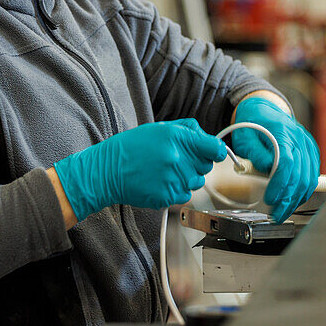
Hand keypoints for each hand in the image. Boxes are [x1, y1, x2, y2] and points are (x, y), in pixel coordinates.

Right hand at [53, 119, 226, 220]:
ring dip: (186, 178)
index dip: (217, 151)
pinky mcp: (166, 196)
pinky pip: (184, 195)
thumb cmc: (131, 148)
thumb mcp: (159, 129)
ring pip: (196, 182)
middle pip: (206, 166)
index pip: (215, 148)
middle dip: (196, 163)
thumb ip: (188, 130)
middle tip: (175, 160)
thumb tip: (208, 138)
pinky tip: (160, 182)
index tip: (215, 152)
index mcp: (177, 138)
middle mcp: (177, 159)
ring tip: (164, 171)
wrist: (108, 170)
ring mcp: (172, 179)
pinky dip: (176, 190)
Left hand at [231, 97, 319, 221]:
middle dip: (288, 199)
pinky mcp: (311, 152)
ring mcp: (308, 145)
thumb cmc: (251, 123)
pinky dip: (303, 191)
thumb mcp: (244, 137)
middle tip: (276, 214)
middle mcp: (299, 138)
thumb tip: (267, 170)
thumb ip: (255, 154)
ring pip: (309, 179)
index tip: (270, 199)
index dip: (279, 184)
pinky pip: (312, 176)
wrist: (264, 109)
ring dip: (297, 199)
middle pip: (301, 175)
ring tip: (283, 211)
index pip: (287, 163)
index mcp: (282, 132)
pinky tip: (292, 200)